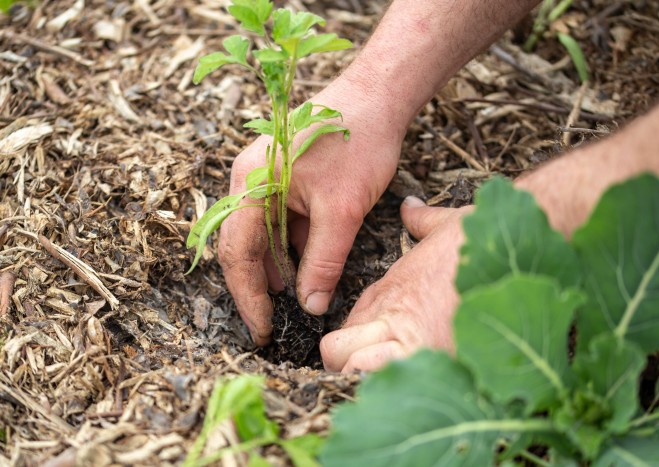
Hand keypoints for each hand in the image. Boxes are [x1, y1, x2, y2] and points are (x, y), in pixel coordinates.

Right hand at [218, 77, 406, 345]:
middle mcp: (248, 180)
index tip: (262, 330)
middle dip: (256, 287)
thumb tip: (311, 306)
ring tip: (287, 302)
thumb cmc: (357, 142)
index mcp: (251, 184)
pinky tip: (304, 267)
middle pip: (241, 245)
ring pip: (260, 235)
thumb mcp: (342, 211)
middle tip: (270, 323)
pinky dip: (288, 247)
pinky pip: (278, 220)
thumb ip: (324, 261)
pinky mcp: (285, 178)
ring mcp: (265, 178)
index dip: (248, 297)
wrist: (377, 95)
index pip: (237, 253)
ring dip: (273, 268)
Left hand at [320, 197, 472, 371]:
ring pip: (353, 368)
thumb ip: (420, 219)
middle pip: (335, 351)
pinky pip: (389, 380)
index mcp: (388, 291)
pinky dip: (393, 388)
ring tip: (389, 378)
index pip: (345, 326)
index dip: (353, 338)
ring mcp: (407, 339)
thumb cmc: (479, 238)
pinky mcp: (432, 358)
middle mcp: (389, 316)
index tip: (372, 343)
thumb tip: (410, 207)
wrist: (511, 248)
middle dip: (344, 362)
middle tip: (369, 367)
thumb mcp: (443, 224)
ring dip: (364, 376)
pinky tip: (414, 385)